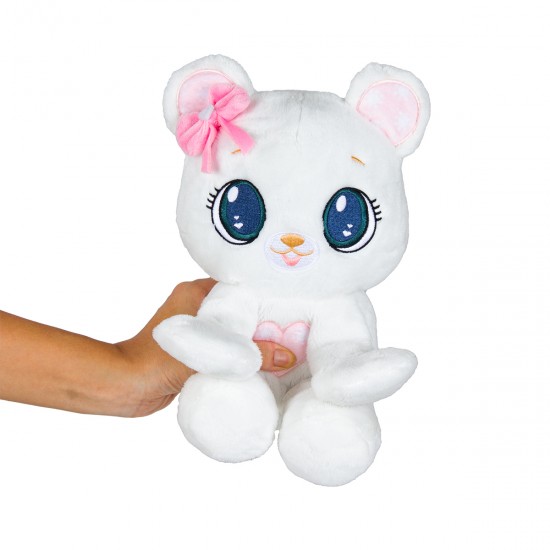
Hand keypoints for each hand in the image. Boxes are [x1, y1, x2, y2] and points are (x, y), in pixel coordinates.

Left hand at [116, 279, 295, 416]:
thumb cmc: (156, 360)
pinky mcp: (195, 350)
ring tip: (283, 345)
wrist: (124, 385)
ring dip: (253, 339)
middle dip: (264, 320)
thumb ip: (249, 353)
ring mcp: (196, 328)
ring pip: (234, 329)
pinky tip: (261, 363)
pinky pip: (225, 347)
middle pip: (241, 309)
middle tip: (293, 327)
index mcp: (197, 292)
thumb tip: (288, 355)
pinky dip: (240, 354)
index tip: (291, 304)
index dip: (266, 295)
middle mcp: (197, 305)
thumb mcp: (208, 354)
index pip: (240, 287)